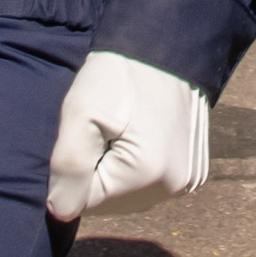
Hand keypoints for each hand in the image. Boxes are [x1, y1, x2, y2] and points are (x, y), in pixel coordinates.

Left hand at [46, 52, 209, 222]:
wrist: (166, 46)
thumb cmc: (119, 74)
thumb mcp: (81, 111)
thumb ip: (68, 165)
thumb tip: (61, 210)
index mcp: (147, 176)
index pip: (84, 201)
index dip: (75, 168)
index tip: (88, 132)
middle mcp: (174, 188)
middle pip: (109, 202)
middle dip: (96, 171)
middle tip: (103, 129)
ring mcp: (188, 182)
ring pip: (129, 195)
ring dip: (116, 170)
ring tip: (122, 130)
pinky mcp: (193, 173)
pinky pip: (149, 185)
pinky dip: (137, 167)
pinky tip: (140, 136)